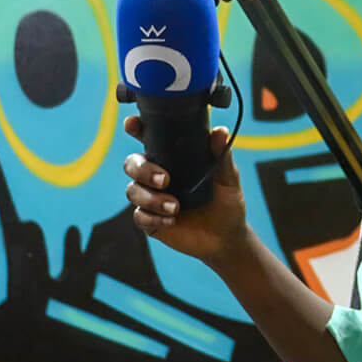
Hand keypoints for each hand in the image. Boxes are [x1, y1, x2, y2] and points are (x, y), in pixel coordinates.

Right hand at [123, 117, 250, 269]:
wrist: (227, 237)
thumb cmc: (227, 202)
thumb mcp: (228, 179)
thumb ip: (222, 156)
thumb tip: (220, 131)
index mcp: (173, 158)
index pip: (149, 138)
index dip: (136, 128)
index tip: (133, 124)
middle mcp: (157, 175)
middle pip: (132, 164)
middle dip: (143, 169)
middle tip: (165, 179)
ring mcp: (151, 198)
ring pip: (133, 191)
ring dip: (151, 198)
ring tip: (175, 207)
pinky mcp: (151, 221)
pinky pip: (139, 216)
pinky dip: (153, 217)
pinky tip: (171, 220)